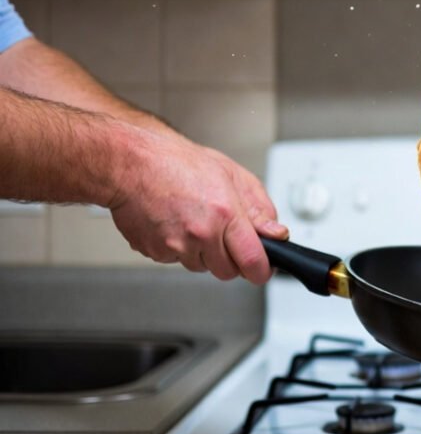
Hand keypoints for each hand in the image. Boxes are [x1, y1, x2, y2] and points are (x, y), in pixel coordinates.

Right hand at [108, 130, 287, 282]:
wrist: (131, 164)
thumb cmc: (178, 163)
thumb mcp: (232, 175)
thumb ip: (259, 207)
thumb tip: (276, 232)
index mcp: (225, 213)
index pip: (252, 261)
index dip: (262, 270)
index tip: (264, 269)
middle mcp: (201, 233)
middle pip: (227, 271)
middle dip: (231, 258)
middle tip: (223, 233)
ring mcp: (175, 246)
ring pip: (201, 267)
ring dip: (204, 252)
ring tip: (194, 220)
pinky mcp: (154, 252)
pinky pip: (176, 261)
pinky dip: (180, 248)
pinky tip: (175, 223)